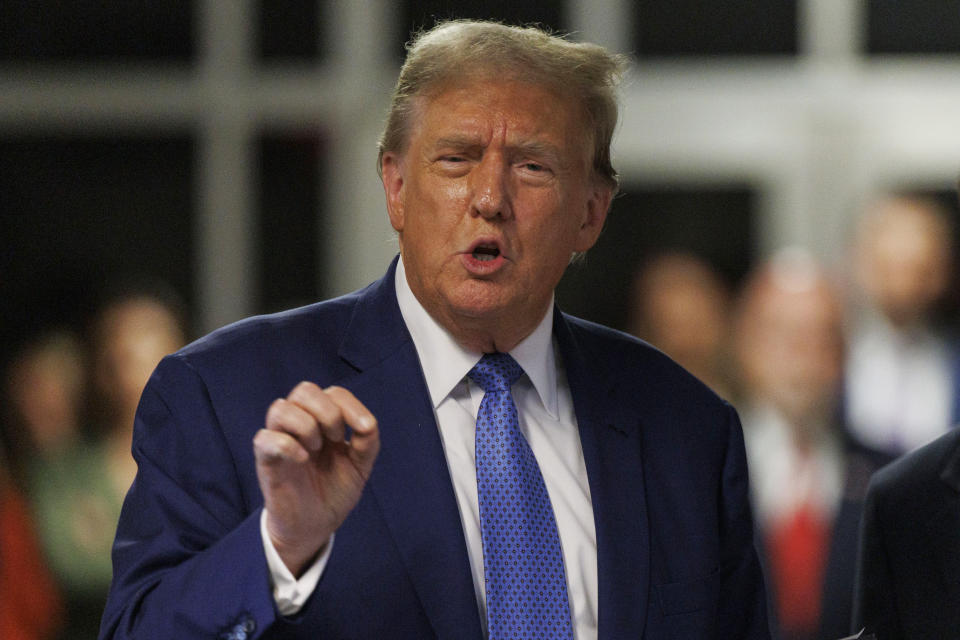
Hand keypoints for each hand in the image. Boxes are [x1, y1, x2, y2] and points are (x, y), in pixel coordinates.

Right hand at [254, 382, 378, 576]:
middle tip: (336, 439)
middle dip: (327, 412)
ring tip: (315, 450)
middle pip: (304, 390)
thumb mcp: (360, 466)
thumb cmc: (334, 491)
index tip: (364, 430)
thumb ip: (368, 441)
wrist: (316, 526)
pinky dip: (286, 445)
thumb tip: (366, 424)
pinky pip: (265, 437)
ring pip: (280, 407)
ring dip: (306, 426)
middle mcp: (300, 425)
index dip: (350, 405)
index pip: (333, 392)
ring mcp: (281, 440)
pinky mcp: (266, 460)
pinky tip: (302, 460)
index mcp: (323, 421)